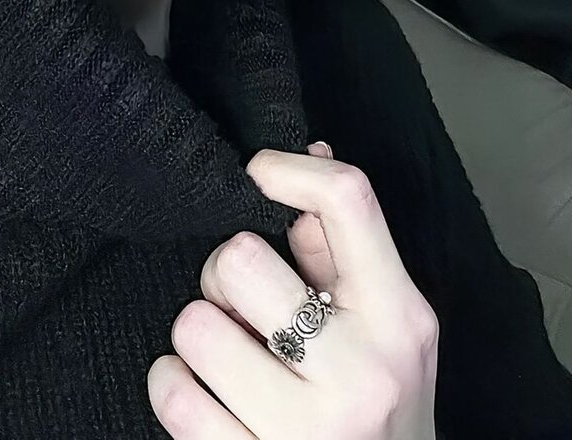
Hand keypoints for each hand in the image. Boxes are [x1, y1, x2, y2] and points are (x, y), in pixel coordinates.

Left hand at [147, 143, 437, 439]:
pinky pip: (171, 392)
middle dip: (225, 277)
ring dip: (198, 336)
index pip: (348, 200)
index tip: (258, 175)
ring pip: (195, 325)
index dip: (286, 168)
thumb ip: (343, 253)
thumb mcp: (391, 333)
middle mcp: (361, 374)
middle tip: (243, 308)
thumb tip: (308, 158)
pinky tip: (204, 395)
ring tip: (228, 357)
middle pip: (239, 259)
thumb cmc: (382, 413)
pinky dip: (174, 385)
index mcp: (400, 320)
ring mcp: (307, 431)